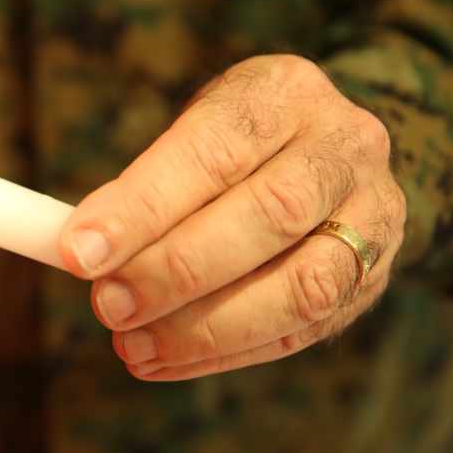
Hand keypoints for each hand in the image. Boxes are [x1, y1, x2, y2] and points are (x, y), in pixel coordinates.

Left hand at [60, 55, 405, 379]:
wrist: (324, 152)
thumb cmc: (235, 142)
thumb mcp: (192, 130)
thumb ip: (144, 185)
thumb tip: (82, 251)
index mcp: (284, 92)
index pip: (213, 150)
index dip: (142, 207)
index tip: (78, 252)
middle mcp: (344, 146)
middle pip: (269, 214)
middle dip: (175, 271)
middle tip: (107, 305)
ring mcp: (374, 215)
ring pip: (303, 285)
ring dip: (205, 327)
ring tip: (132, 345)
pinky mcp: (374, 278)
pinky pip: (304, 330)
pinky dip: (225, 353)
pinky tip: (165, 359)